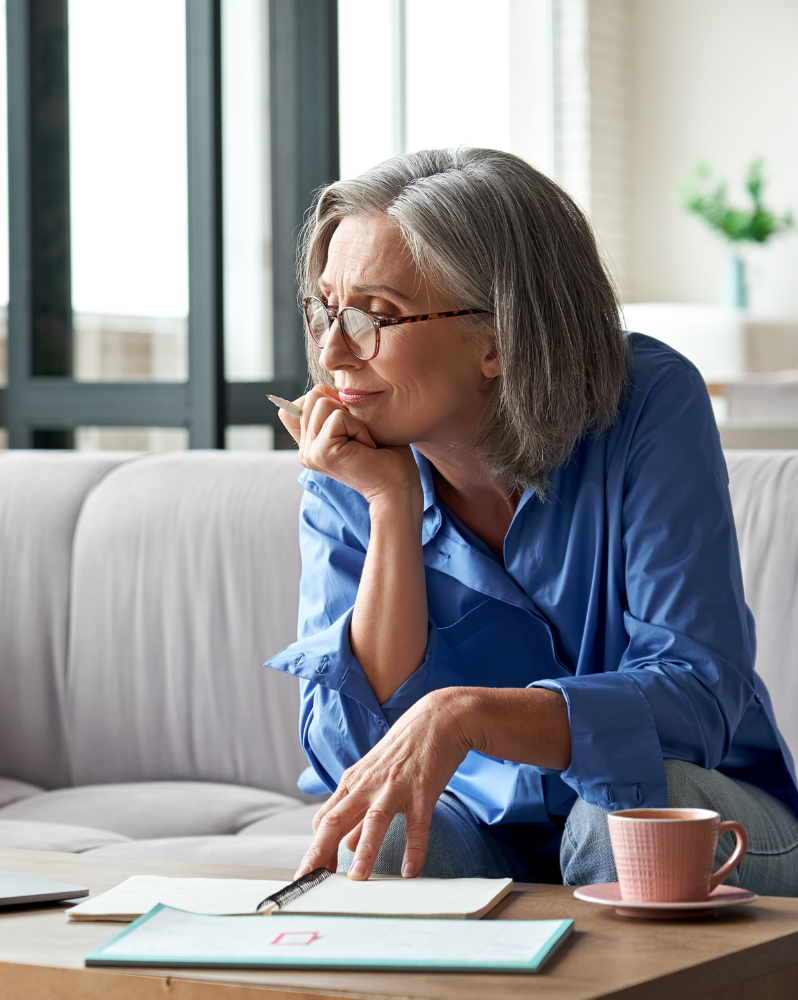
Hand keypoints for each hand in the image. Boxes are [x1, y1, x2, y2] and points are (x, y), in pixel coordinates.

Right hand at [279, 386, 421, 505]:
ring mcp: (310, 453)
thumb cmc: (386, 455)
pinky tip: (366, 447)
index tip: (350, 428)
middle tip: (359, 436)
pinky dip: (359, 427)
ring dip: (352, 418)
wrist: (397, 487)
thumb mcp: (355, 424)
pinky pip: (338, 416)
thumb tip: (322, 389)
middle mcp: (305, 450)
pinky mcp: (321, 452)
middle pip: (313, 396)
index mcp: (309, 444)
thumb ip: (332, 410)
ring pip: (322, 402)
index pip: (298, 403)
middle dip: (343, 408)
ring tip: (362, 442)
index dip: (327, 402)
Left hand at [295, 689, 473, 879]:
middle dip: (320, 851)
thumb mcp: (375, 777)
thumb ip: (359, 812)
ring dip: (364, 851)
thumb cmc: (405, 749)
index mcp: (353, 782)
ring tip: (357, 878)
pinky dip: (414, 848)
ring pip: (373, 820)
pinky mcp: (423, 789)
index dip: (316, 848)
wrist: (439, 718)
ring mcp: (395, 787)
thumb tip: (346, 845)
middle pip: (336, 819)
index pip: (324, 818)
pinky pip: (417, 823)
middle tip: (310, 879)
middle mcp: (368, 785)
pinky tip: (410, 869)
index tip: (311, 874)